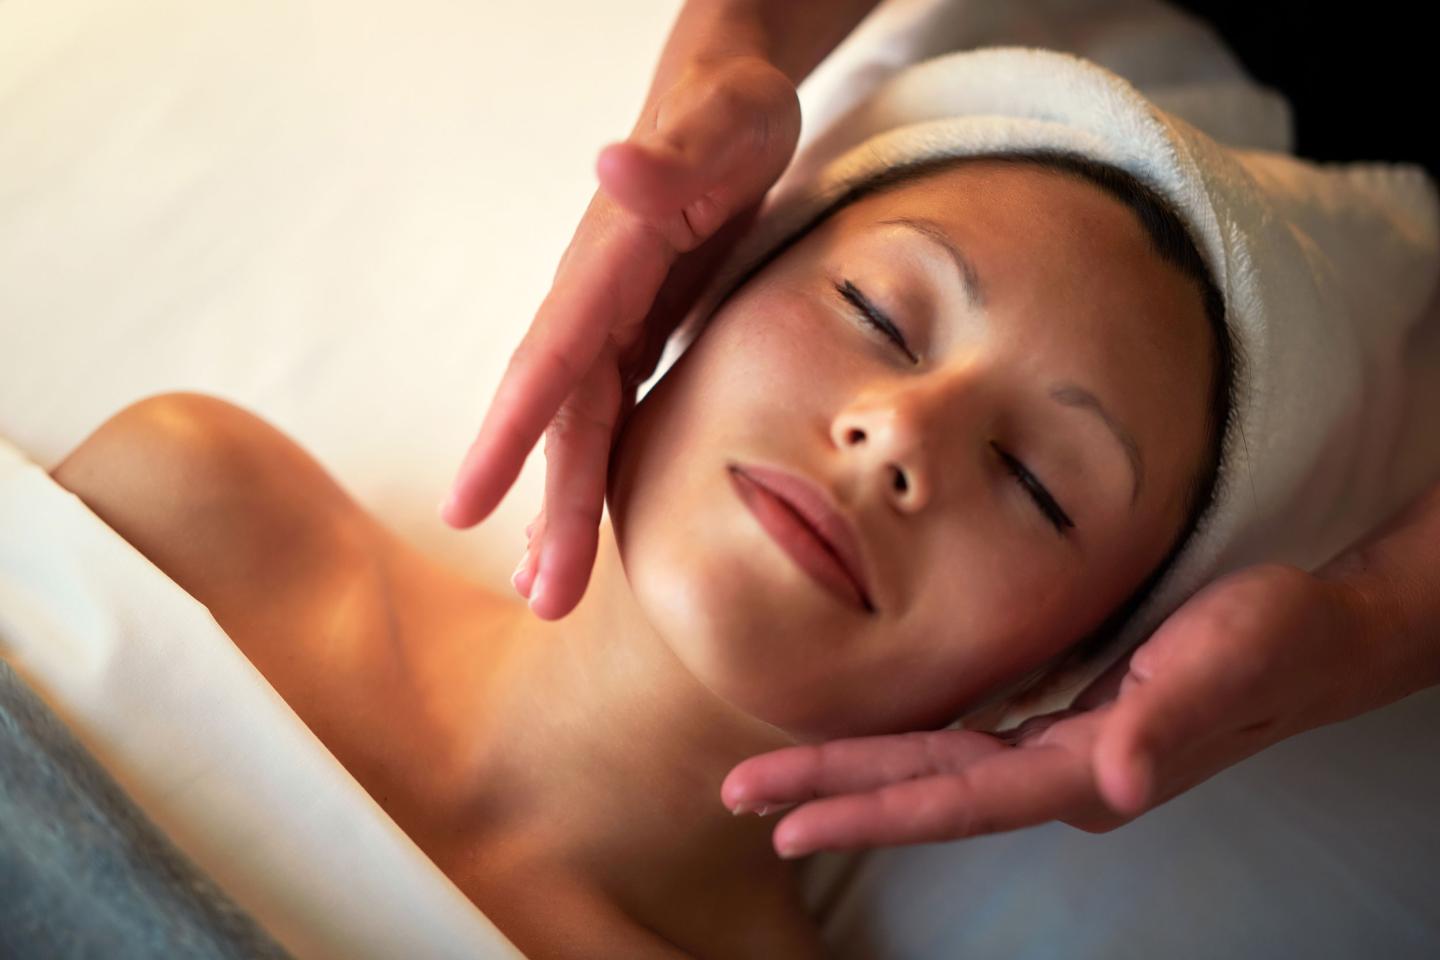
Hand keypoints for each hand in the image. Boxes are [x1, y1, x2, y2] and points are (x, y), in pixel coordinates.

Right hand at [441, 55, 800, 618]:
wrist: (727, 99)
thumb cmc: (731, 107)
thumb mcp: (723, 121)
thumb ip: (672, 154)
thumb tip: (610, 164)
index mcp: (606, 265)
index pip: (551, 358)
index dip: (510, 432)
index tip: (466, 506)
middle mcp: (594, 304)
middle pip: (562, 419)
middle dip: (548, 510)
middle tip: (543, 602)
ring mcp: (611, 325)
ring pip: (578, 433)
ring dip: (560, 512)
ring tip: (544, 594)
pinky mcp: (637, 338)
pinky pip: (606, 422)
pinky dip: (590, 479)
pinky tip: (578, 530)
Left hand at [720, 562, 1386, 856]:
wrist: (1324, 632)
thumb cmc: (1275, 638)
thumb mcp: (1223, 662)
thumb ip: (1167, 722)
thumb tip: (1117, 780)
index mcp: (1086, 769)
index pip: (954, 800)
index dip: (867, 809)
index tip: (785, 820)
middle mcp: (1064, 771)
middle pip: (926, 792)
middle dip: (832, 795)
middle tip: (739, 797)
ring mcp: (1066, 751)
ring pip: (939, 770)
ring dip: (859, 776)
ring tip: (782, 782)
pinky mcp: (1072, 721)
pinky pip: (970, 745)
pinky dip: (910, 749)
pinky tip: (877, 746)